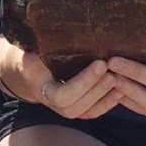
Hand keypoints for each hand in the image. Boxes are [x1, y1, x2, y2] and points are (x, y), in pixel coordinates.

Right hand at [0, 36, 120, 118]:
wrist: (24, 65)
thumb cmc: (27, 50)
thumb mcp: (26, 46)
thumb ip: (34, 46)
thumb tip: (44, 33)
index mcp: (39, 86)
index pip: (62, 95)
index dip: (83, 82)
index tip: (100, 63)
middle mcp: (50, 102)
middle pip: (76, 107)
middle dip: (97, 89)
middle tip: (114, 69)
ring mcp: (62, 107)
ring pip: (86, 111)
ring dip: (104, 96)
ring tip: (121, 78)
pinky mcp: (74, 107)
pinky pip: (91, 112)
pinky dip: (107, 103)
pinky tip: (121, 91)